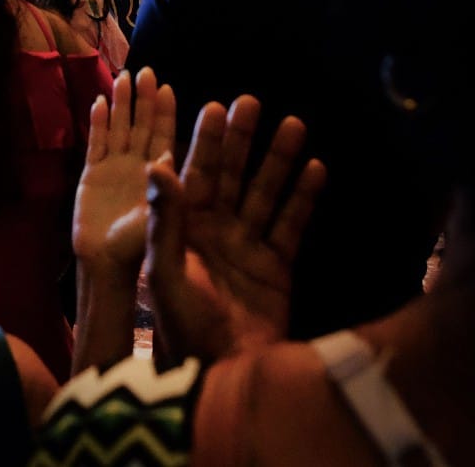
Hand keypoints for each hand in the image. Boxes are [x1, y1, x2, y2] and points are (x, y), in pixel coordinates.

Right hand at [72, 67, 176, 275]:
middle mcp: (138, 166)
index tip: (167, 88)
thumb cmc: (135, 249)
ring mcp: (115, 167)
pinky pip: (97, 142)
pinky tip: (100, 102)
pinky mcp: (93, 174)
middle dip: (144, 100)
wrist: (103, 263)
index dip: (164, 113)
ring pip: (120, 129)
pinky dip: (99, 123)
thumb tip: (165, 158)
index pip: (162, 137)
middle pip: (141, 126)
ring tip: (124, 77)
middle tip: (146, 71)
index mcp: (157, 176)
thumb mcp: (154, 223)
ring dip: (122, 104)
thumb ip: (161, 194)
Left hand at [145, 96, 325, 365]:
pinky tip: (316, 168)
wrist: (223, 371)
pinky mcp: (277, 265)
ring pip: (264, 192)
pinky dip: (303, 197)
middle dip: (241, 141)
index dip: (204, 143)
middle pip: (230, 176)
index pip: (194, 175)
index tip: (213, 107)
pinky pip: (291, 224)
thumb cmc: (184, 325)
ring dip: (278, 160)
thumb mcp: (167, 271)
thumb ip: (164, 219)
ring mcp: (248, 246)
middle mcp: (216, 231)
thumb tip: (158, 164)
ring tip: (293, 124)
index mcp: (184, 229)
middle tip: (251, 103)